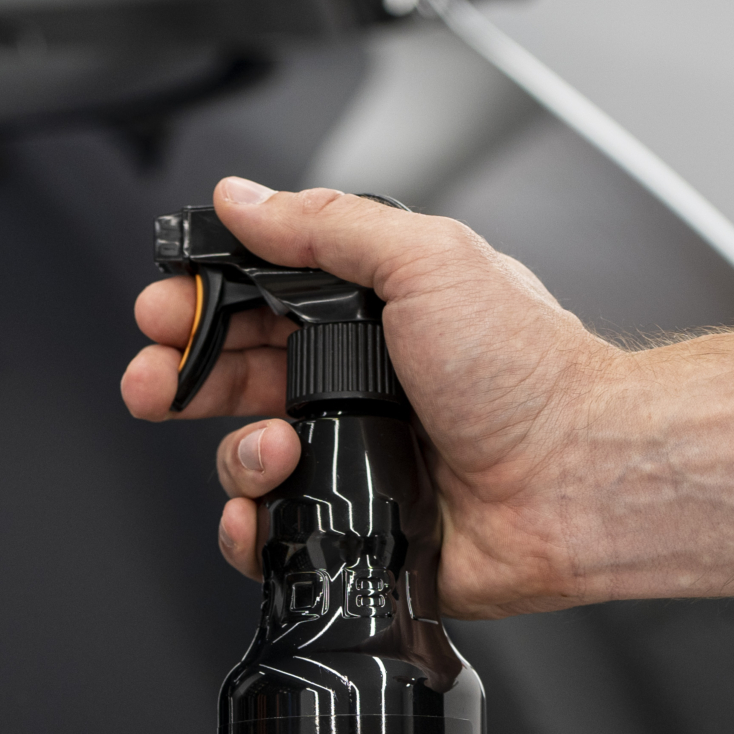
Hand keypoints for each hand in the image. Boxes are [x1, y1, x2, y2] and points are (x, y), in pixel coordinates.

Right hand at [120, 177, 619, 619]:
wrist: (579, 479)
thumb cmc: (529, 374)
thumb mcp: (427, 259)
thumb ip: (327, 227)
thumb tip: (246, 200)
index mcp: (373, 312)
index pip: (259, 298)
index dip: (201, 304)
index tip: (163, 308)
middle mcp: (358, 383)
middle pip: (232, 377)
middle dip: (180, 375)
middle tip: (154, 380)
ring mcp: (353, 456)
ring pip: (243, 454)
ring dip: (235, 451)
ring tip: (271, 444)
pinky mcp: (356, 525)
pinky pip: (272, 532)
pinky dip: (251, 526)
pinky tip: (265, 510)